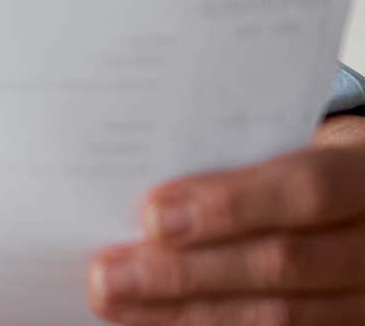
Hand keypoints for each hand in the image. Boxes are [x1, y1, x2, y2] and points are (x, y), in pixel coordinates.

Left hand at [88, 116, 364, 323]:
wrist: (361, 197)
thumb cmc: (301, 158)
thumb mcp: (283, 140)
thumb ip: (231, 162)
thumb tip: (146, 197)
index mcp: (362, 175)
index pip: (307, 190)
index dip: (231, 205)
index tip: (152, 214)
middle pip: (283, 265)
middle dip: (185, 273)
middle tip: (107, 274)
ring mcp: (364, 295)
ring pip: (279, 317)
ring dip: (185, 312)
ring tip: (116, 301)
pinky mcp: (346, 325)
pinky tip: (156, 321)